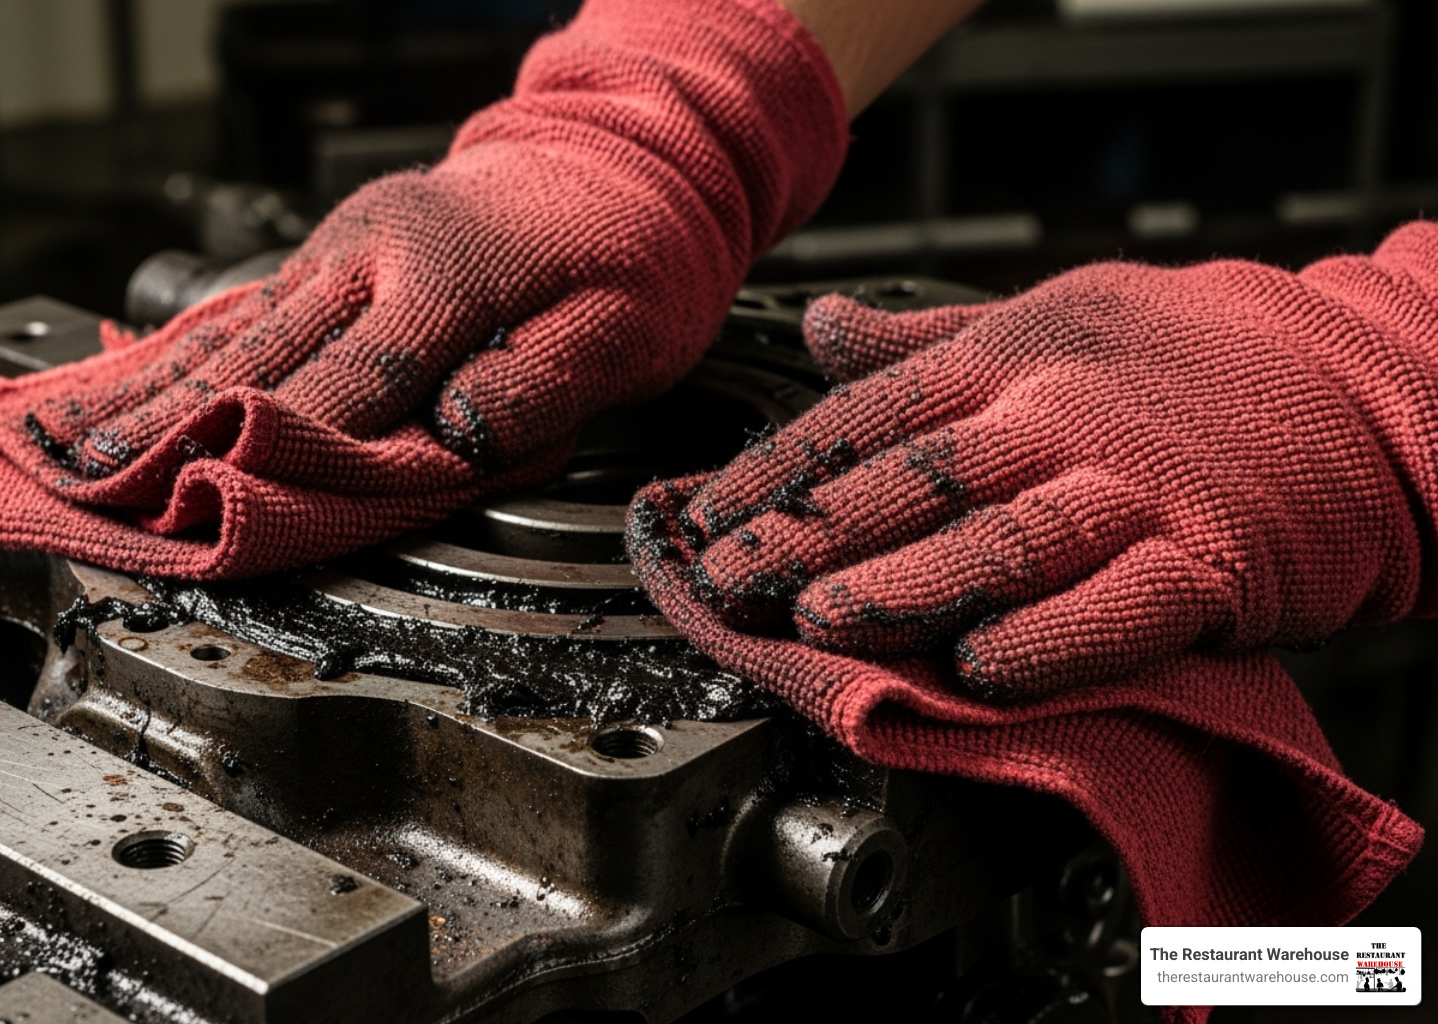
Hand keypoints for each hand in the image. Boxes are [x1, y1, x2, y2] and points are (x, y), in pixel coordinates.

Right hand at [0, 0, 847, 577]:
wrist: (626, 156)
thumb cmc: (634, 252)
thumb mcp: (623, 327)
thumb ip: (535, 386)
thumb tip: (451, 444)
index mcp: (444, 279)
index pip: (350, 386)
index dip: (282, 456)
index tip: (208, 514)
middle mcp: (373, 257)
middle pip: (259, 355)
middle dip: (171, 429)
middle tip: (84, 487)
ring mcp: (343, 249)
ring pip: (233, 328)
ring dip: (150, 390)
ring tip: (68, 442)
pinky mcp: (334, 253)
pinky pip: (247, 306)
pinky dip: (181, 350)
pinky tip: (125, 379)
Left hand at [670, 222, 1437, 697]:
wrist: (1348, 384)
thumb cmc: (1183, 360)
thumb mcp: (1049, 316)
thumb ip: (925, 342)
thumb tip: (822, 327)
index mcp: (1009, 359)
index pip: (866, 416)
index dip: (773, 470)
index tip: (700, 518)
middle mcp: (1060, 417)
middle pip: (916, 478)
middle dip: (808, 534)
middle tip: (724, 583)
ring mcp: (1135, 489)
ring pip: (1005, 538)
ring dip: (906, 582)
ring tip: (819, 619)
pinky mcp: (1210, 561)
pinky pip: (1122, 604)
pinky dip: (1054, 635)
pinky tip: (982, 664)